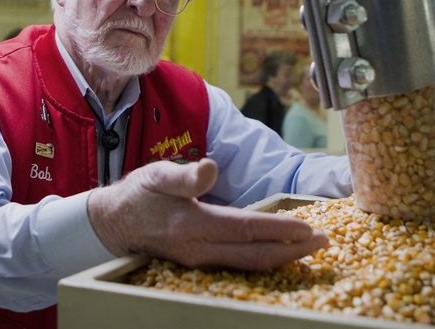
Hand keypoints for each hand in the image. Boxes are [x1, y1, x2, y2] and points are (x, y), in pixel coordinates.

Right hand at [87, 158, 327, 269]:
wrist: (113, 223)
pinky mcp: (199, 264)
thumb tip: (211, 167)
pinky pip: (238, 266)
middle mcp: (200, 250)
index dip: (278, 230)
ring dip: (281, 258)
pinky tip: (276, 254)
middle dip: (291, 250)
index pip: (246, 229)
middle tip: (322, 242)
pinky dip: (262, 261)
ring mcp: (200, 262)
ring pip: (249, 264)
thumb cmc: (137, 195)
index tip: (307, 228)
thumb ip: (185, 175)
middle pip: (255, 255)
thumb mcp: (156, 176)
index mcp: (193, 226)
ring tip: (307, 249)